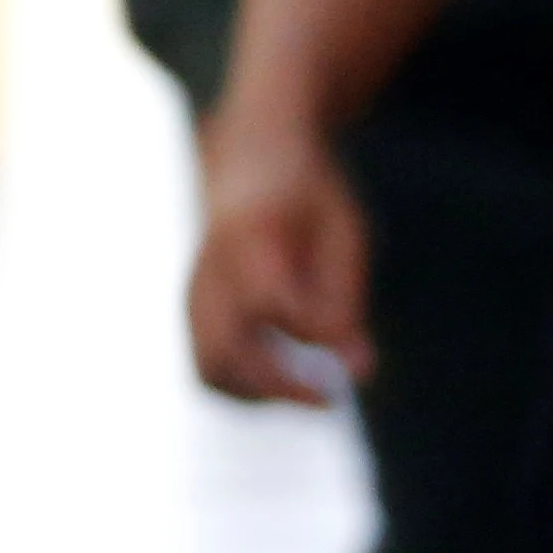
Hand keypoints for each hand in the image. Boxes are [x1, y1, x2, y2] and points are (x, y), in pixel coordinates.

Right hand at [187, 116, 374, 406]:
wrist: (250, 155)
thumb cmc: (307, 195)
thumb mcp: (344, 231)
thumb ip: (346, 300)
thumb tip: (358, 372)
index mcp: (249, 234)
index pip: (271, 301)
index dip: (313, 332)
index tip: (354, 349)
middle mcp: (209, 268)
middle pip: (223, 351)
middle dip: (278, 386)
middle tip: (331, 397)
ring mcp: (194, 290)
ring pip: (208, 370)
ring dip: (259, 395)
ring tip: (310, 390)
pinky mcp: (194, 310)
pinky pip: (209, 365)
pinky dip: (247, 386)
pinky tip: (289, 376)